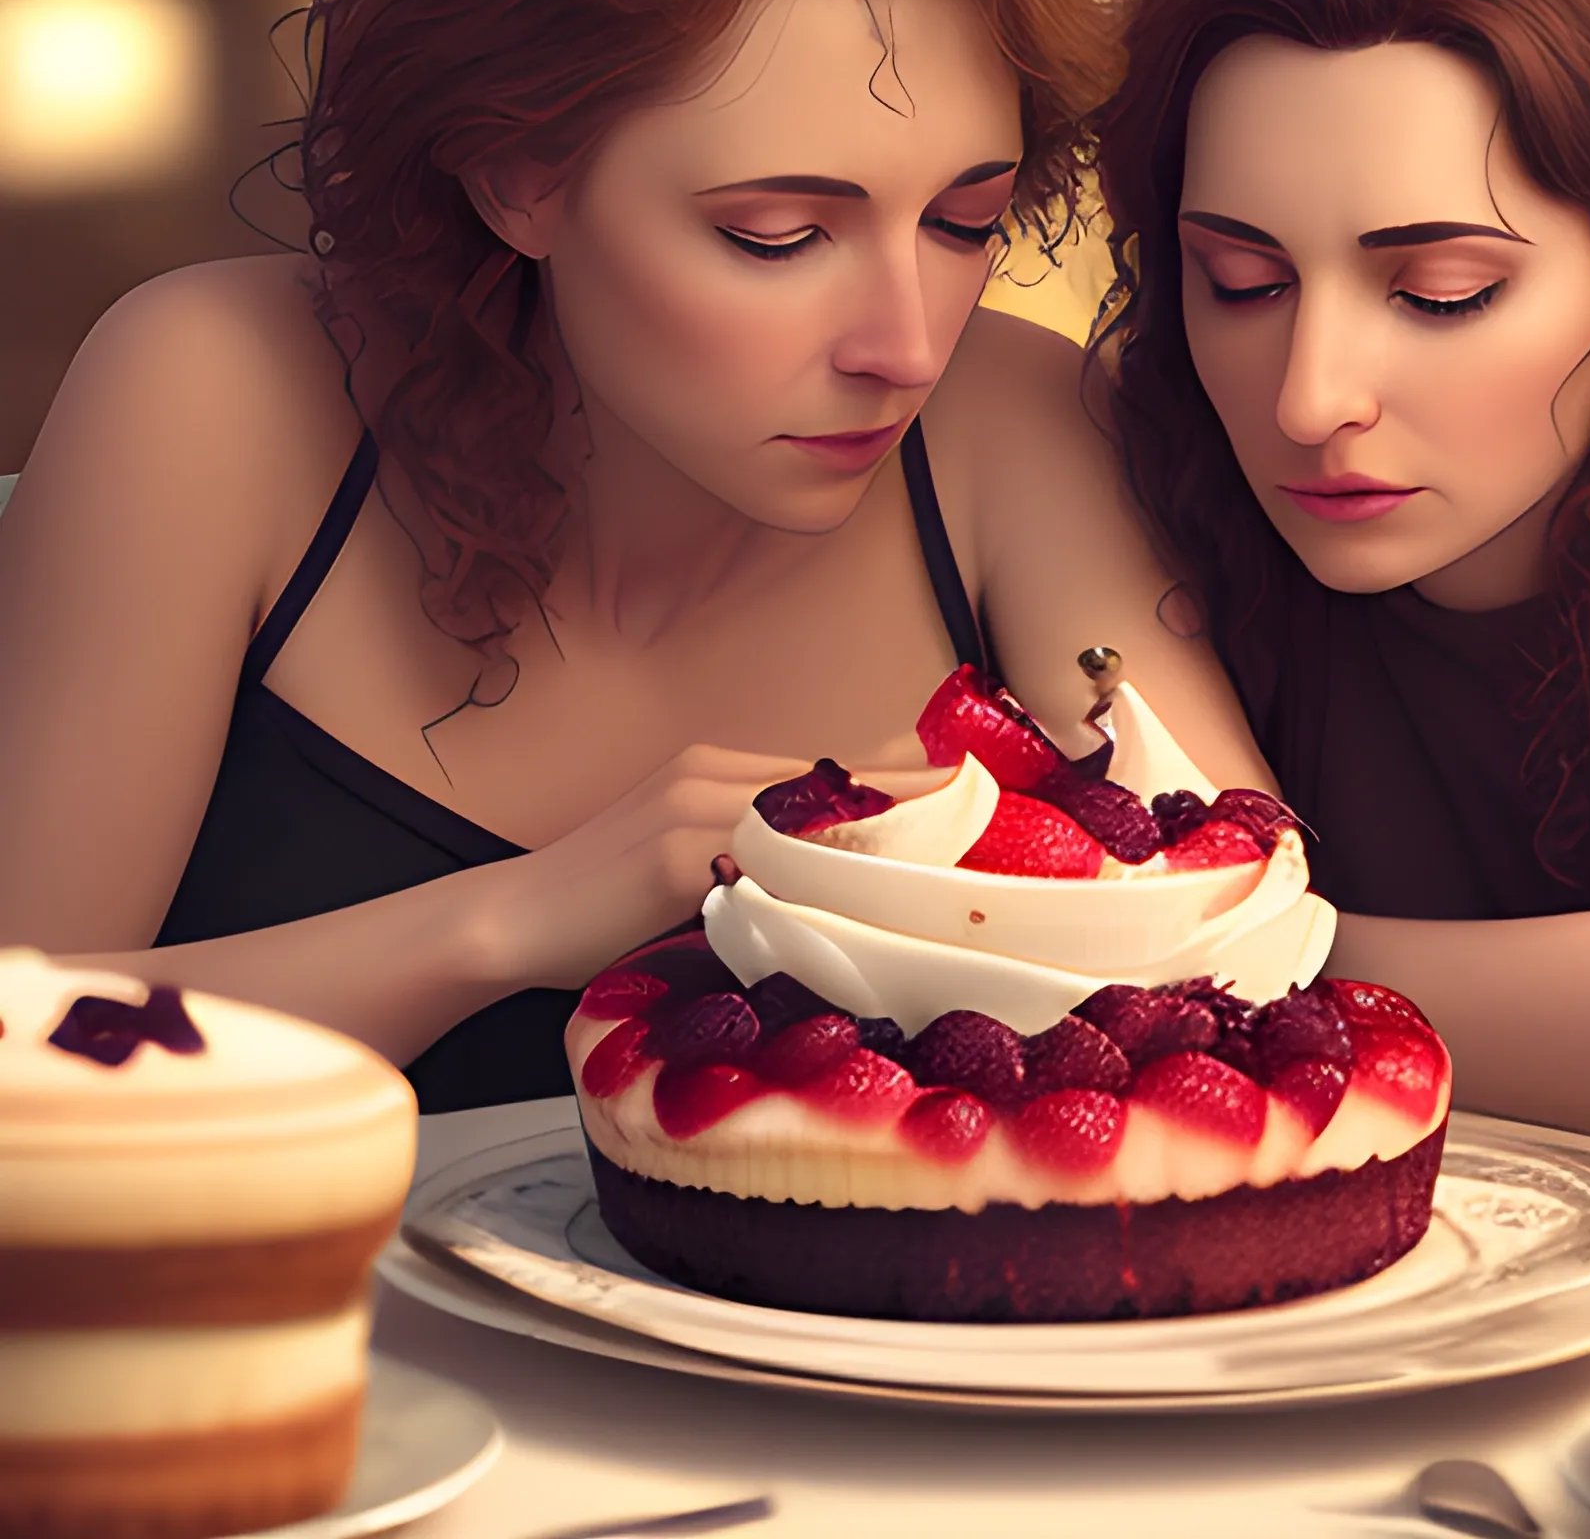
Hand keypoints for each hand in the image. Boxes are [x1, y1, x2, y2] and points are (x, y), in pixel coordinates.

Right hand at [483, 743, 943, 992]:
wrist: (506, 920)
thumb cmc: (601, 907)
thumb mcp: (687, 870)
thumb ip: (751, 862)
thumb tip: (830, 886)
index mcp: (714, 771)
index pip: (824, 771)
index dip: (895, 783)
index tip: (959, 791)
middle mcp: (708, 773)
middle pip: (829, 780)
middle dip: (906, 797)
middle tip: (979, 809)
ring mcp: (688, 805)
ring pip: (806, 813)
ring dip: (878, 831)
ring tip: (948, 847)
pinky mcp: (669, 851)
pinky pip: (762, 857)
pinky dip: (814, 870)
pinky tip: (864, 886)